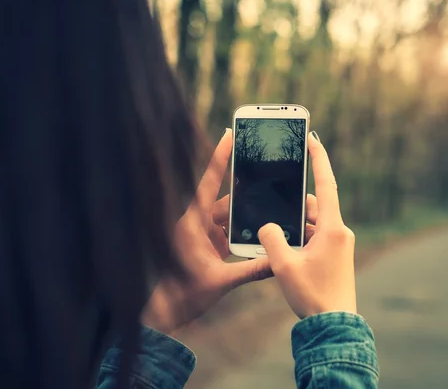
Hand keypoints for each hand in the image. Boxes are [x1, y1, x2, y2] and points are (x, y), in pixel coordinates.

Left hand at [142, 129, 272, 335]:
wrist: (169, 311)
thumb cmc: (185, 295)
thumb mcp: (222, 282)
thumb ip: (252, 270)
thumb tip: (278, 261)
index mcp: (193, 223)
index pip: (209, 183)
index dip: (220, 158)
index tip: (229, 134)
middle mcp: (196, 223)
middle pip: (225, 200)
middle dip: (246, 192)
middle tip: (266, 173)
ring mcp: (202, 233)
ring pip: (229, 216)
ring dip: (246, 215)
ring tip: (270, 206)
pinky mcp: (207, 244)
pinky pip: (228, 230)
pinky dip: (242, 230)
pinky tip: (260, 230)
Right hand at [258, 132, 356, 318]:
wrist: (333, 326)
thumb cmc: (312, 295)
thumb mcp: (284, 265)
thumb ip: (271, 238)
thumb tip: (268, 226)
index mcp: (332, 228)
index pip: (326, 184)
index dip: (319, 159)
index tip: (313, 139)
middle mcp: (338, 232)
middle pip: (313, 206)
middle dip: (292, 206)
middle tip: (272, 207)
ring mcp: (338, 244)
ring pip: (311, 222)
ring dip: (294, 225)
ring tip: (275, 239)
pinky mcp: (334, 254)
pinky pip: (314, 236)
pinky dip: (299, 237)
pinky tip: (283, 250)